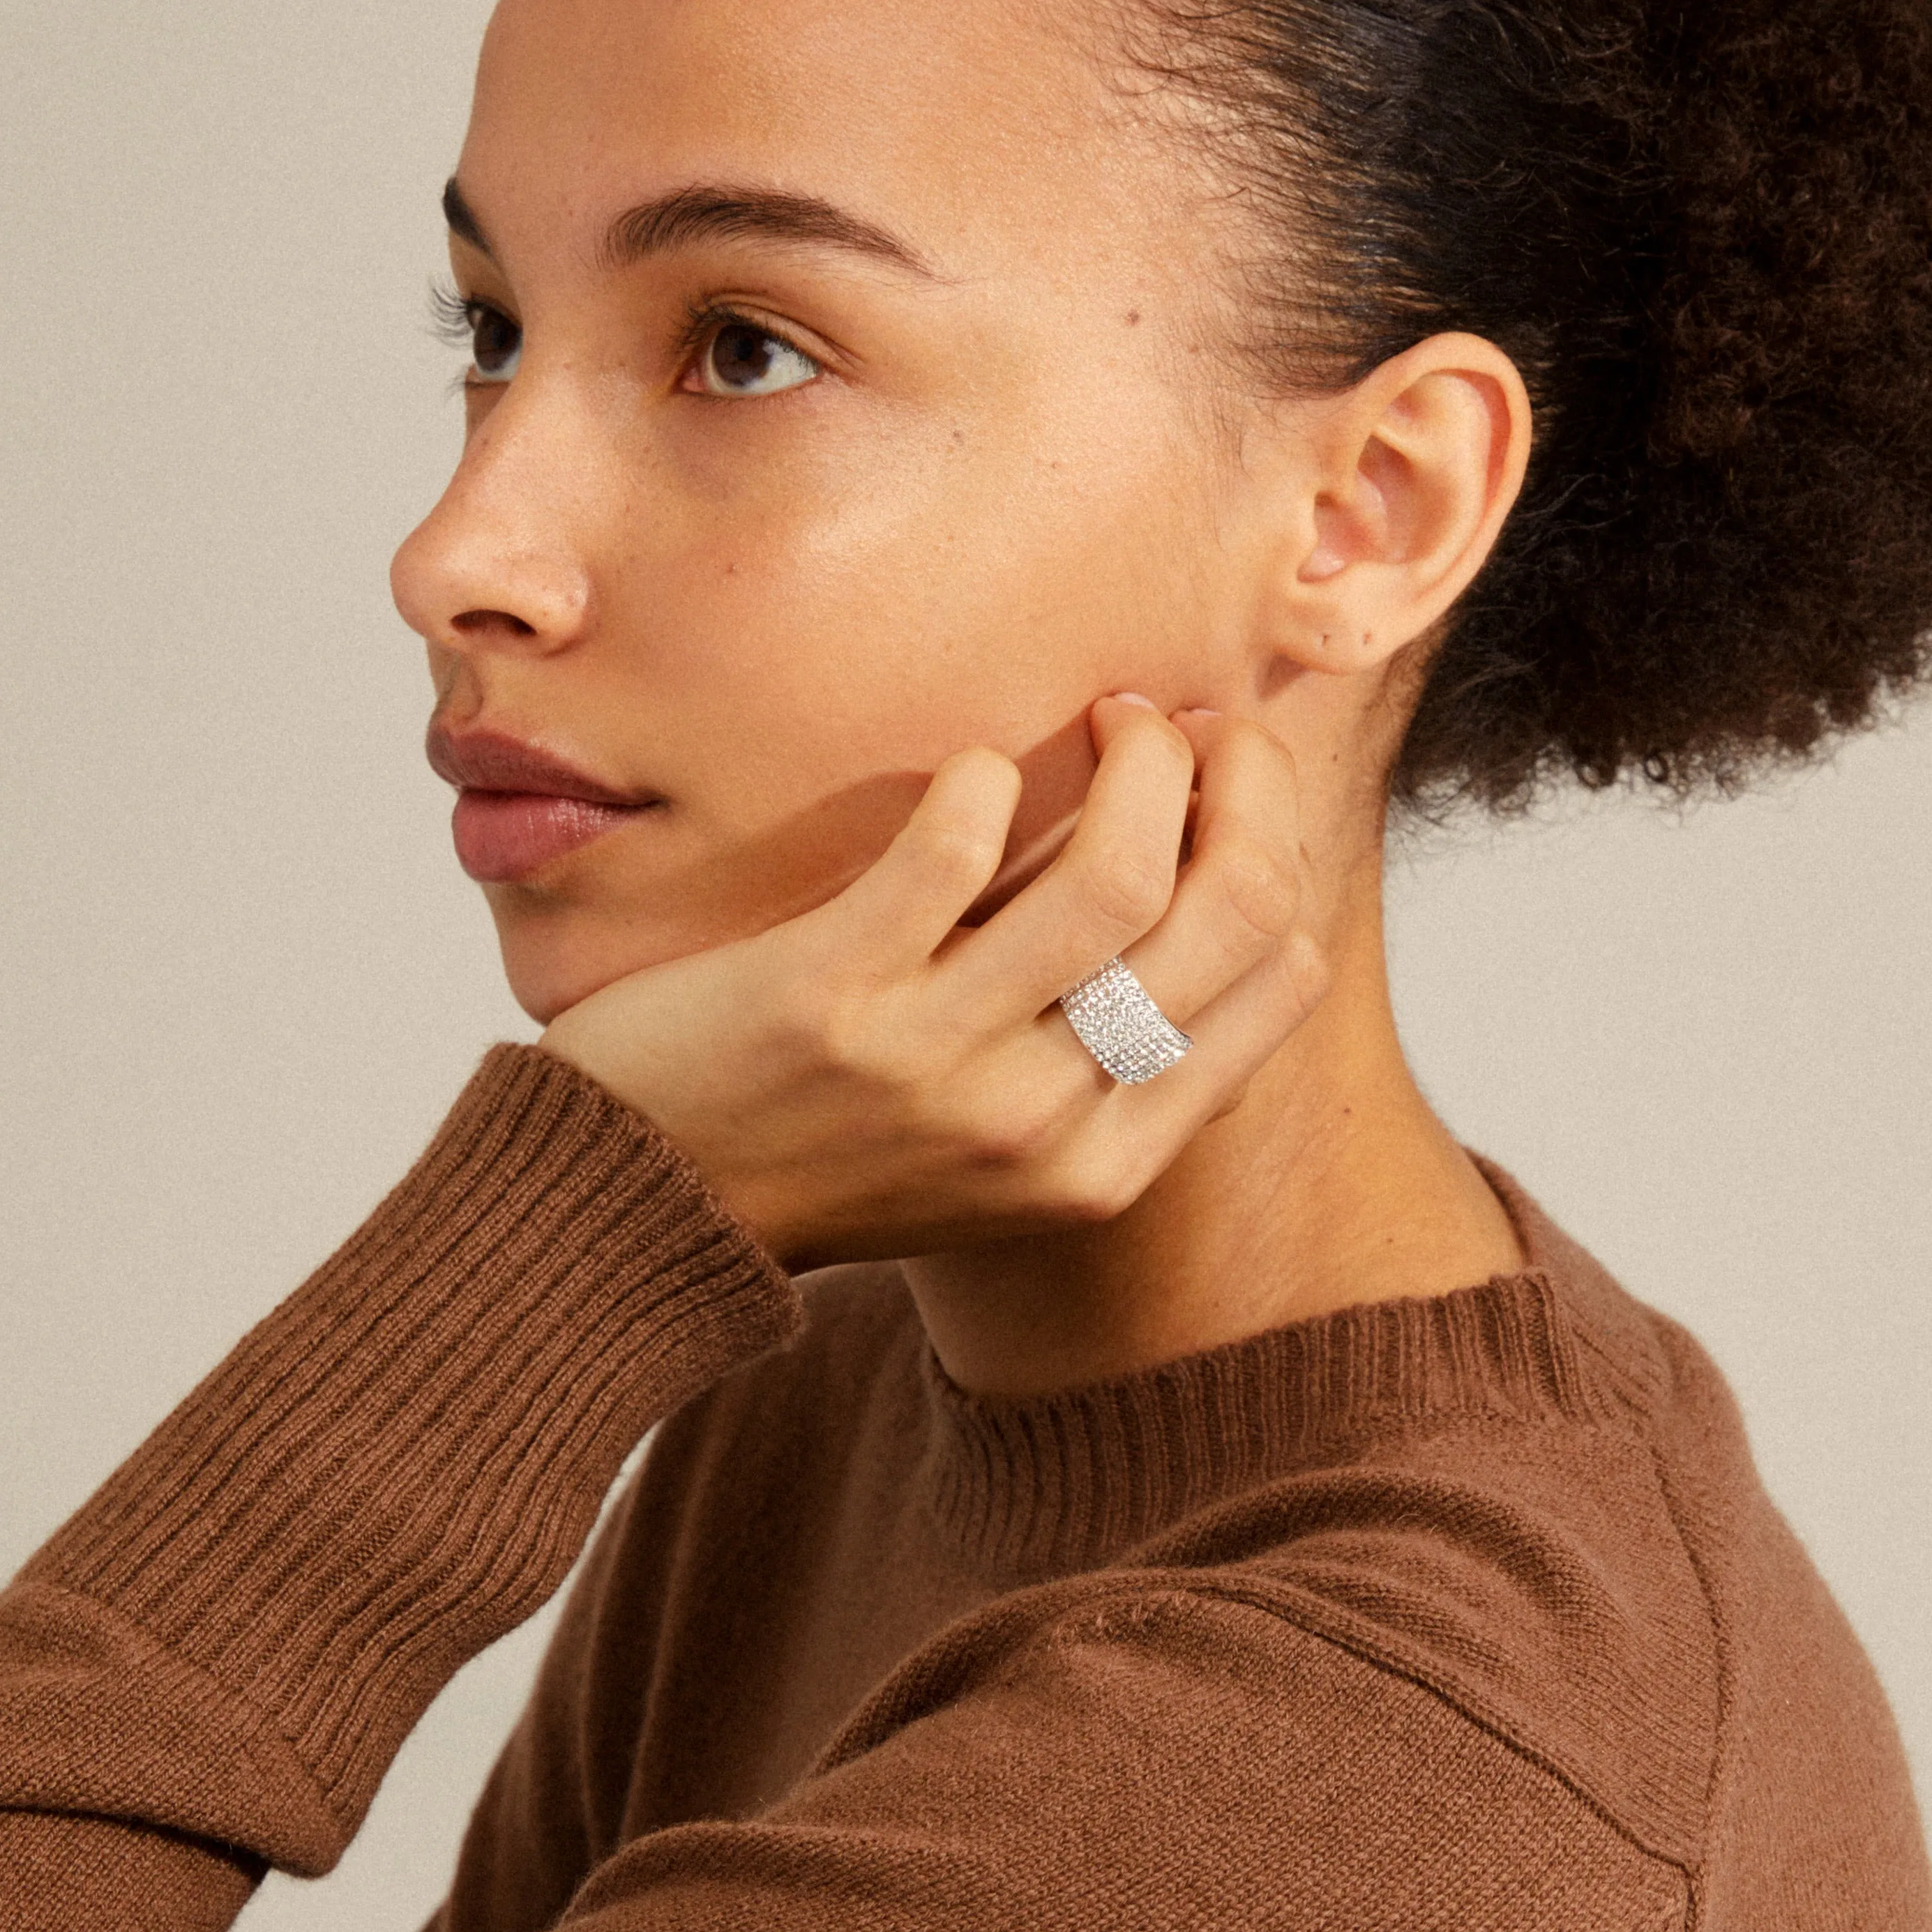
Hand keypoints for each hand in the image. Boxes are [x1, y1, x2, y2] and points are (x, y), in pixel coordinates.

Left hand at [539, 699, 1329, 1266]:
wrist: (647, 1210)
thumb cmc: (836, 1159)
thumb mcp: (1010, 1163)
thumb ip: (1108, 1069)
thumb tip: (1211, 903)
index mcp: (1108, 1165)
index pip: (1283, 979)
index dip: (1281, 850)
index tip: (1229, 793)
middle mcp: (1046, 1122)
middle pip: (1238, 910)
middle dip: (1244, 781)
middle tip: (1188, 727)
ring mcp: (942, 1061)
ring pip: (1119, 872)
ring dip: (1136, 758)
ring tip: (1106, 721)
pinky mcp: (834, 994)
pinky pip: (955, 844)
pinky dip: (980, 780)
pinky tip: (969, 774)